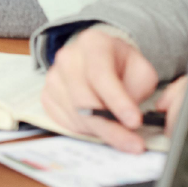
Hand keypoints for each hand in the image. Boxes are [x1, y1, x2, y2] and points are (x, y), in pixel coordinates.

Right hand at [41, 25, 163, 153]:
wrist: (98, 61)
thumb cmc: (120, 66)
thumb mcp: (140, 69)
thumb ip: (138, 90)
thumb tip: (128, 119)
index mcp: (93, 43)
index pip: (101, 75)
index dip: (118, 101)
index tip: (135, 122)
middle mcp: (68, 58)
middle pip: (84, 100)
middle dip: (110, 126)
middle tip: (133, 143)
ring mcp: (53, 77)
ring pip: (75, 115)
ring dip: (100, 130)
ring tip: (120, 134)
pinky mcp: (47, 96)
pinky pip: (65, 122)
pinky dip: (86, 130)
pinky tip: (100, 126)